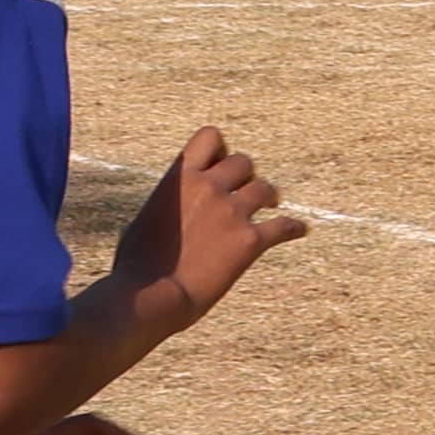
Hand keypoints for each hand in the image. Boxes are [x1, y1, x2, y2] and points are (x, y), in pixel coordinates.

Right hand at [107, 128, 305, 328]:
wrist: (150, 296)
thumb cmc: (135, 267)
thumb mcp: (142, 222)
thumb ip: (166, 206)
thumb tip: (170, 210)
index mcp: (179, 178)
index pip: (210, 137)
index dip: (219, 148)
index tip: (220, 164)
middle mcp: (208, 186)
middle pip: (244, 162)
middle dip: (244, 176)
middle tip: (244, 193)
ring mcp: (231, 212)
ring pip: (266, 188)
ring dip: (267, 197)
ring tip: (269, 207)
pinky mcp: (249, 240)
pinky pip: (283, 226)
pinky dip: (293, 228)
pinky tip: (298, 230)